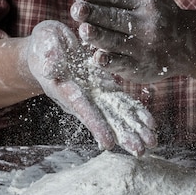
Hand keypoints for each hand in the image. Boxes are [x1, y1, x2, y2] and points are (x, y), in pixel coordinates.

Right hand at [25, 20, 156, 155]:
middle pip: (104, 119)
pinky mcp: (104, 87)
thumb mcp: (44, 43)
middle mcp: (82, 98)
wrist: (48, 48)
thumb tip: (50, 66)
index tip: (108, 143)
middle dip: (122, 135)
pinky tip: (150, 124)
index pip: (82, 109)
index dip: (96, 125)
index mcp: (66, 89)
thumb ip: (48, 55)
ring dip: (134, 129)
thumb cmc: (43, 44)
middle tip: (140, 151)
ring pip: (117, 114)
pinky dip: (136, 113)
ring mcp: (94, 94)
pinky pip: (122, 102)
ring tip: (152, 143)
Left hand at [70, 0, 191, 82]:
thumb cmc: (160, 10)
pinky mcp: (139, 68)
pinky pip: (122, 64)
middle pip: (114, 17)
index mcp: (146, 0)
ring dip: (98, 36)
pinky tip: (97, 57)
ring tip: (83, 30)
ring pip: (115, 41)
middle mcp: (146, 23)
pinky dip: (109, 61)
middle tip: (76, 10)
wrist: (185, 45)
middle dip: (93, 13)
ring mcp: (143, 47)